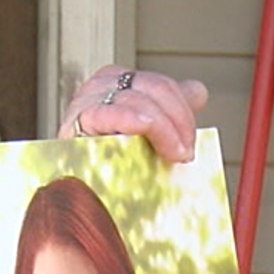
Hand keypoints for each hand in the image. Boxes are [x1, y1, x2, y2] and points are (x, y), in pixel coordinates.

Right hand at [58, 65, 208, 164]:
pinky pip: (105, 113)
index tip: (190, 143)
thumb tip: (198, 91)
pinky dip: (128, 118)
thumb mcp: (151, 134)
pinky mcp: (75, 124)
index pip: (162, 85)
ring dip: (162, 128)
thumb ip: (172, 110)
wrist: (87, 192)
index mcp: (121, 81)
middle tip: (185, 153)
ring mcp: (87, 101)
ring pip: (136, 99)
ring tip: (173, 155)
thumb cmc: (119, 165)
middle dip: (178, 120)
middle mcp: (103, 85)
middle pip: (153, 88)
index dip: (183, 112)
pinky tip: (143, 128)